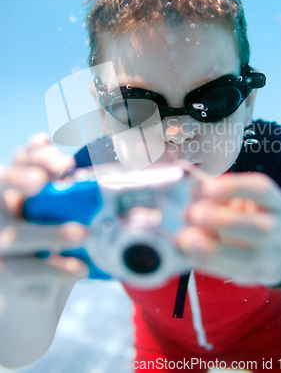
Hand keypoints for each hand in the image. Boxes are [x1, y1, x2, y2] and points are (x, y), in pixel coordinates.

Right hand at [0, 134, 87, 367]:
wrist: (34, 298)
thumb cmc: (51, 248)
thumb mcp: (59, 219)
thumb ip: (70, 197)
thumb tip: (96, 177)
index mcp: (17, 193)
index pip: (19, 162)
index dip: (36, 156)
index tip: (63, 159)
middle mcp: (1, 214)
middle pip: (2, 184)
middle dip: (21, 176)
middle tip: (43, 181)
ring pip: (15, 234)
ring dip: (51, 232)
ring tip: (83, 234)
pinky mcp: (5, 277)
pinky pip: (26, 271)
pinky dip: (56, 269)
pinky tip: (79, 269)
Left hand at [177, 172, 280, 286]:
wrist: (278, 249)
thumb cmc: (248, 214)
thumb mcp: (239, 198)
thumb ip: (217, 192)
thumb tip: (191, 185)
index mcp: (273, 202)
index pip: (261, 190)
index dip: (235, 188)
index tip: (208, 187)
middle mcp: (278, 230)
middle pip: (260, 228)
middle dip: (224, 221)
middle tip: (193, 214)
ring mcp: (269, 257)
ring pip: (248, 259)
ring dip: (213, 250)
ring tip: (187, 239)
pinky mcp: (253, 275)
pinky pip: (233, 272)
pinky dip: (207, 263)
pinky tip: (188, 253)